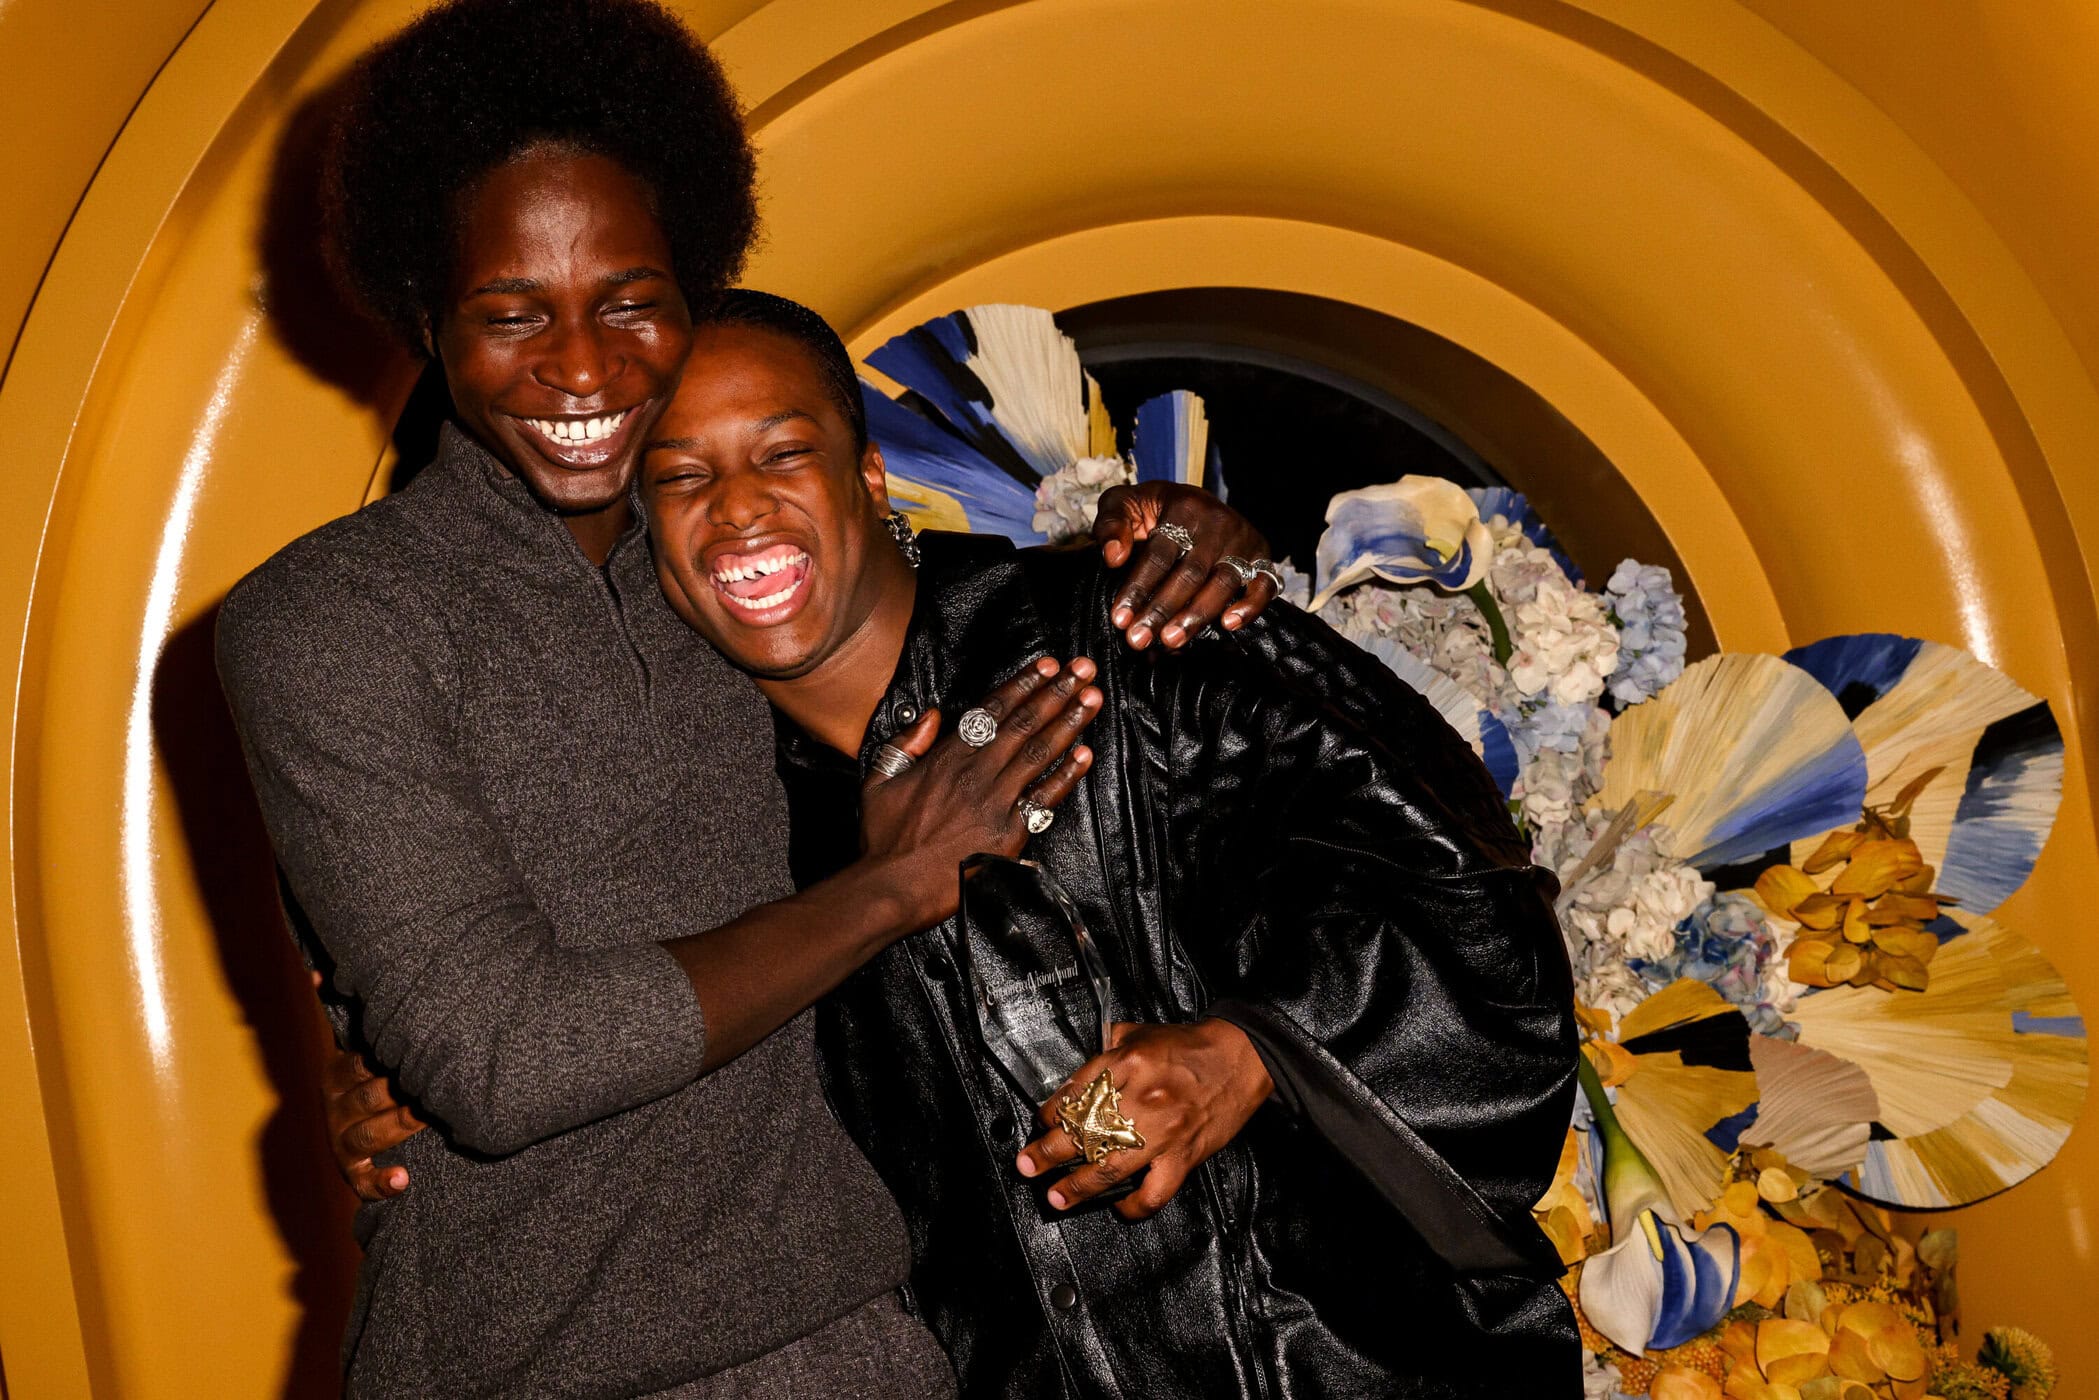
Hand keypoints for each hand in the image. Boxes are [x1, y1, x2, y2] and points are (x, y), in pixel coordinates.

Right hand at [313, 973, 423, 1201]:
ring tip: (429, 1114)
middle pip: (369, 1096)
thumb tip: (318, 971)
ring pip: (369, 1134)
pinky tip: (404, 1179)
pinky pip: (363, 1182)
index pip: (361, 1061)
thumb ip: (346, 1009)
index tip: (421, 1045)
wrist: (378, 1126)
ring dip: (400, 1125)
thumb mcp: (361, 1041)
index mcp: (339, 1071)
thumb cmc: (380, 1071)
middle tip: (440, 1081)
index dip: (391, 1055)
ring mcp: (341, 1140)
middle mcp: (335, 1107)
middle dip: (405, 1088)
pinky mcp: (352, 1171)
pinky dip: (382, 1182)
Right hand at [859, 657, 1100, 928]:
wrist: (892, 887)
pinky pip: (1044, 798)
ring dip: (1069, 722)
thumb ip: (906, 743)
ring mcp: (995, 803)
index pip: (991, 711)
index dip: (1022, 684)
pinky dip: (1067, 775)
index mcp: (946, 758)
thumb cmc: (884, 840)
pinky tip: (1085, 754)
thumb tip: (933, 715)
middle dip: (1056, 692)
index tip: (1046, 665)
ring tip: (1092, 698)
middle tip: (1082, 669)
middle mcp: (975, 774)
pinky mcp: (1009, 834)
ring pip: (1039, 753)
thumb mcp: (878, 780)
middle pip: (1023, 723)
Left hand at [1016, 1019, 1272, 1219]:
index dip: (1051, 1114)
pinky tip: (1119, 1207)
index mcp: (1127, 1061)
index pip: (1075, 1093)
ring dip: (1079, 1186)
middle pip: (1083, 1132)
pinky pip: (1154, 1191)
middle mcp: (1141, 1096)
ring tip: (1057, 1198)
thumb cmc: (1191, 1046)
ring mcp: (1163, 1130)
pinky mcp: (1184, 1155)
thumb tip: (1082, 1071)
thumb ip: (1109, 1045)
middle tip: (1028, 1165)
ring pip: (1110, 1167)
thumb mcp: (1143, 1031)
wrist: (1242, 1056)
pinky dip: (1135, 1206)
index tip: (1041, 1126)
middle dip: (1049, 1153)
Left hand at [1092, 483, 1276, 649]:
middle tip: (1139, 639)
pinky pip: (1264, 584)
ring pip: (1223, 583)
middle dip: (1162, 609)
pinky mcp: (1262, 556)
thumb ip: (1112, 525)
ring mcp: (1243, 540)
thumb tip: (1113, 557)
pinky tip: (1227, 625)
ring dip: (1196, 615)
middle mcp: (1218, 523)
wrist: (1194, 501)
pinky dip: (1250, 606)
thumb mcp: (1125, 503)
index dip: (1138, 587)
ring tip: (1170, 640)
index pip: (1160, 554)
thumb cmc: (1153, 509)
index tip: (1120, 618)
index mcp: (1184, 506)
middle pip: (1190, 573)